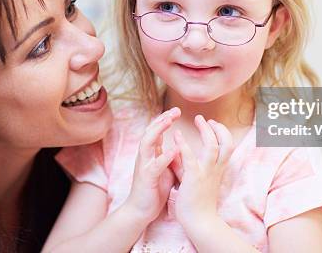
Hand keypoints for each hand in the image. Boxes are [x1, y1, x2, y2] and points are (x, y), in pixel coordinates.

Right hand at [123, 107, 180, 223]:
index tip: (177, 110)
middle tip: (176, 110)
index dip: (165, 119)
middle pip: (150, 131)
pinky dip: (165, 156)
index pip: (155, 130)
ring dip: (158, 130)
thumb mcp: (165, 168)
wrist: (141, 211)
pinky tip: (175, 149)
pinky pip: (155, 165)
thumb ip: (170, 156)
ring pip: (147, 142)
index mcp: (150, 154)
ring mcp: (144, 166)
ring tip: (170, 121)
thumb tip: (180, 146)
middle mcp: (145, 156)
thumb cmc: (154, 190)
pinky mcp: (147, 178)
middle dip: (162, 119)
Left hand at [171, 115, 233, 230]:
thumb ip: (189, 163)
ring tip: (198, 120)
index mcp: (218, 169)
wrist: (199, 222)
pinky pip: (191, 158)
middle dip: (219, 128)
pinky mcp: (194, 178)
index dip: (223, 132)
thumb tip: (179, 151)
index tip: (213, 124)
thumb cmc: (196, 201)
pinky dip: (184, 145)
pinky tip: (177, 135)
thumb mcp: (196, 178)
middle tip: (207, 119)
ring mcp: (206, 173)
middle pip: (226, 143)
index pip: (228, 146)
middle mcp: (215, 169)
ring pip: (213, 146)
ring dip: (206, 130)